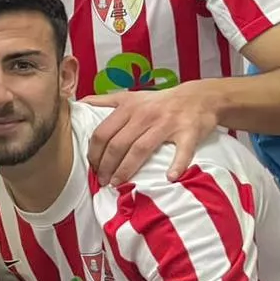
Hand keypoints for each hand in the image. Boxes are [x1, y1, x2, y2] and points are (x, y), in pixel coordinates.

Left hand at [82, 84, 216, 183]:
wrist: (199, 97)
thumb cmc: (160, 101)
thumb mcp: (130, 96)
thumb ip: (105, 101)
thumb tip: (80, 103)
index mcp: (128, 107)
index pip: (103, 132)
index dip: (94, 152)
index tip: (92, 167)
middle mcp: (145, 115)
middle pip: (118, 143)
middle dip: (106, 165)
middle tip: (103, 181)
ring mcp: (167, 123)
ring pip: (141, 149)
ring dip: (127, 169)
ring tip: (118, 184)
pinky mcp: (189, 132)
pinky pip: (182, 151)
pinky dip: (177, 165)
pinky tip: (169, 178)